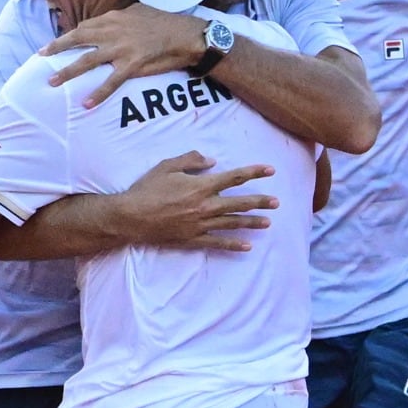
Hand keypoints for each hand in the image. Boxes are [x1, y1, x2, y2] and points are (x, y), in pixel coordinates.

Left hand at [41, 4, 207, 107]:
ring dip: (68, 72)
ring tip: (52, 81)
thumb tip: (110, 20)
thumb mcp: (138, 12)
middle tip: (40, 56)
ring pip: (87, 61)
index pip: (84, 26)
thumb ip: (120, 17)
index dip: (68, 36)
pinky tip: (86, 104)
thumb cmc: (164, 23)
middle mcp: (113, 31)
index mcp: (114, 18)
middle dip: (56, 48)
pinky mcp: (132, 65)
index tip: (54, 44)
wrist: (185, 35)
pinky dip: (98, 93)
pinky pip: (111, 82)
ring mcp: (121, 49)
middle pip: (78, 39)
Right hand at [121, 151, 277, 250]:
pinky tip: (247, 246)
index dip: (254, 172)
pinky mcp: (192, 239)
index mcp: (200, 186)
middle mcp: (205, 206)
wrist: (131, 217)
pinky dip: (233, 244)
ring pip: (232, 223)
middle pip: (239, 203)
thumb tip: (212, 161)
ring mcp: (200, 225)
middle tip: (277, 201)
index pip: (234, 177)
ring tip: (268, 222)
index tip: (270, 170)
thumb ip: (191, 160)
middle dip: (260, 201)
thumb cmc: (147, 189)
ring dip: (252, 222)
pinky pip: (217, 242)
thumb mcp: (167, 166)